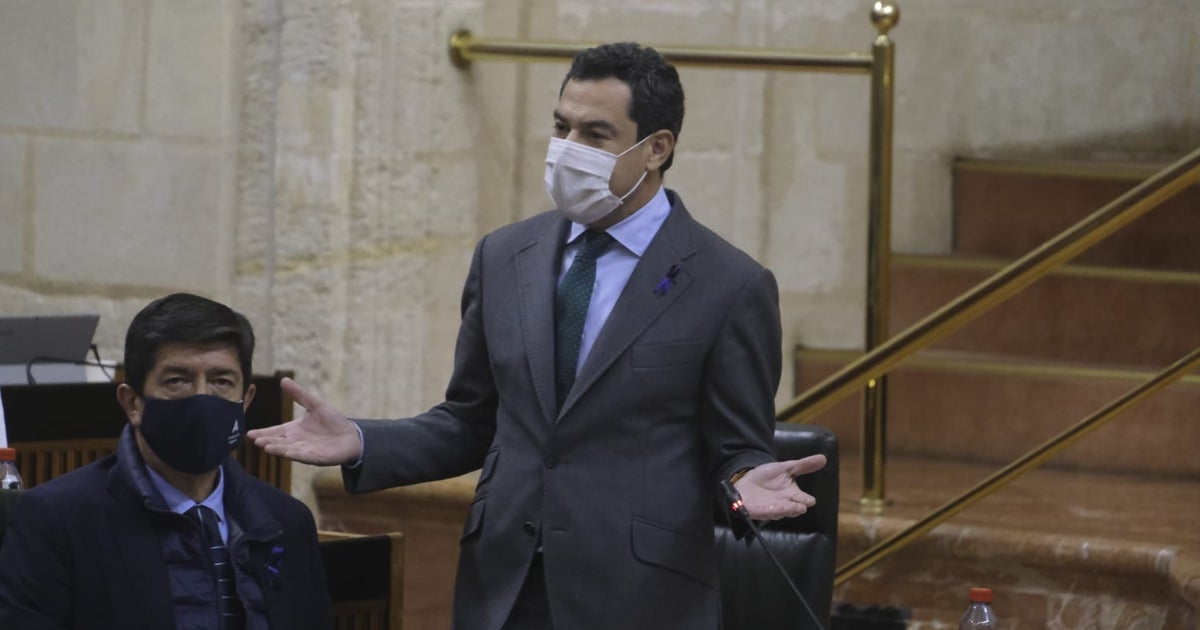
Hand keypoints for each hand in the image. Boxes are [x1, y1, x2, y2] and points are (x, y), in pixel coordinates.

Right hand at [246, 377, 362, 465]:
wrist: (351, 436)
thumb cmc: (332, 421)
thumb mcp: (315, 405)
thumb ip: (299, 395)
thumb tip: (284, 379)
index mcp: (293, 430)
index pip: (274, 432)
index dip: (262, 433)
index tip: (249, 434)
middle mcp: (296, 442)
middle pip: (279, 442)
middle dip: (268, 442)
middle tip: (256, 441)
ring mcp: (306, 451)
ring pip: (289, 450)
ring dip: (278, 449)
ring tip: (266, 447)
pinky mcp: (317, 458)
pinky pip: (305, 456)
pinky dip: (296, 455)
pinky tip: (288, 453)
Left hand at [733, 454, 826, 520]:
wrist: (746, 483)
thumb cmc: (767, 477)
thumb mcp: (786, 468)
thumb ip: (804, 465)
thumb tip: (823, 458)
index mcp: (793, 494)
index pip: (805, 500)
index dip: (807, 500)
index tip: (810, 500)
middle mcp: (785, 504)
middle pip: (795, 509)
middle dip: (797, 508)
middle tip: (801, 506)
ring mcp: (773, 509)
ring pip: (783, 513)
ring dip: (786, 510)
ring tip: (791, 507)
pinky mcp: (761, 511)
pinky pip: (768, 513)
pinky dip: (771, 510)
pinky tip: (774, 507)